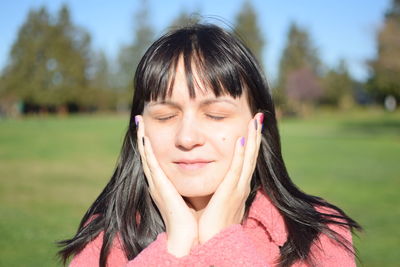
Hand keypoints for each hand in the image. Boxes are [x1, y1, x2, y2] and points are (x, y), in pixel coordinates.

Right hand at [135, 115, 197, 256]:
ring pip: (146, 155)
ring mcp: (156, 183)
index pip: (153, 158)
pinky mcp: (160, 186)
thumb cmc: (187, 217)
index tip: (148, 128)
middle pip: (146, 153)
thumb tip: (192, 170)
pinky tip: (145, 138)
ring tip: (139, 122)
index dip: (149, 143)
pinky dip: (147, 150)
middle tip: (139, 119)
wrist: (185, 234)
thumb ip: (183, 183)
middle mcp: (156, 181)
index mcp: (162, 183)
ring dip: (142, 138)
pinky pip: (152, 164)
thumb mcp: (183, 194)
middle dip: (142, 136)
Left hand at [198, 113, 262, 243]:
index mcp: (238, 186)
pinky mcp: (230, 192)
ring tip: (255, 121)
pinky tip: (242, 140)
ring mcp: (238, 188)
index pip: (247, 160)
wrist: (212, 241)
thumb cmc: (211, 224)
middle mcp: (241, 185)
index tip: (252, 127)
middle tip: (258, 117)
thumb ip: (220, 189)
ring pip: (248, 158)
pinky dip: (241, 154)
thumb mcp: (219, 202)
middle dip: (256, 135)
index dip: (251, 143)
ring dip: (252, 138)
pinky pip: (237, 169)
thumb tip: (217, 181)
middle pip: (251, 155)